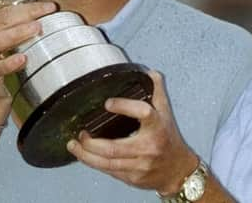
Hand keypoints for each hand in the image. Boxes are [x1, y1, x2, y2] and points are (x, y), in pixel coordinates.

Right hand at [0, 2, 55, 101]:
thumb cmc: (7, 60)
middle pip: (5, 21)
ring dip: (19, 33)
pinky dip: (10, 62)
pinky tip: (23, 59)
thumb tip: (51, 12)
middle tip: (46, 13)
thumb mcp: (14, 39)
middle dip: (27, 15)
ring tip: (36, 29)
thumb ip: (24, 24)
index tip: (50, 6)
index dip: (30, 7)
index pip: (9, 10)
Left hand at [66, 70, 197, 195]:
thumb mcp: (165, 113)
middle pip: (114, 148)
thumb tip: (148, 72)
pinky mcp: (132, 178)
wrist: (178, 171)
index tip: (107, 103)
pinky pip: (109, 171)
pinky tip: (84, 156)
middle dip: (91, 142)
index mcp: (157, 126)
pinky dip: (94, 163)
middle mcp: (148, 147)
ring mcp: (139, 165)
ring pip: (107, 163)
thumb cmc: (169, 139)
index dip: (124, 106)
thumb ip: (156, 90)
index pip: (143, 113)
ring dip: (86, 155)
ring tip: (74, 144)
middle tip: (81, 132)